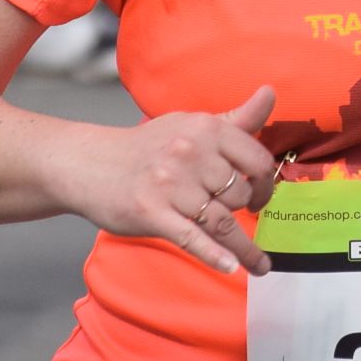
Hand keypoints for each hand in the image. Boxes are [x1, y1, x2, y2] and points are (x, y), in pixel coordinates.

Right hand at [48, 86, 282, 276]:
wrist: (90, 163)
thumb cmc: (148, 147)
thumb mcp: (192, 124)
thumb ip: (236, 117)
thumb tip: (270, 93)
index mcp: (205, 128)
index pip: (256, 160)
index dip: (265, 183)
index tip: (260, 196)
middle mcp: (189, 153)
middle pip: (239, 194)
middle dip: (244, 210)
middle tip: (239, 218)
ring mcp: (170, 185)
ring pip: (222, 221)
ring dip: (245, 249)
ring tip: (260, 265)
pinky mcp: (152, 213)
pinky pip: (192, 238)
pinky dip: (214, 256)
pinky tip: (230, 266)